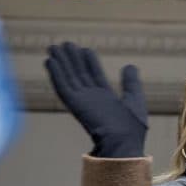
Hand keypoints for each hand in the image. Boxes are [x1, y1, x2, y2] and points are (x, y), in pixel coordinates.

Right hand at [45, 42, 147, 157]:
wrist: (123, 142)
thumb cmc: (132, 127)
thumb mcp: (135, 99)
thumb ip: (131, 83)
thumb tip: (129, 65)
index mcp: (106, 99)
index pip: (95, 76)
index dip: (89, 62)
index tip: (85, 49)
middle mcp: (92, 99)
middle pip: (79, 75)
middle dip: (71, 59)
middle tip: (64, 44)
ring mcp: (82, 102)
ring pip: (68, 78)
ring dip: (60, 63)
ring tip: (53, 47)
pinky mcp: (74, 105)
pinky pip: (62, 87)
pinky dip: (55, 74)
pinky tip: (50, 62)